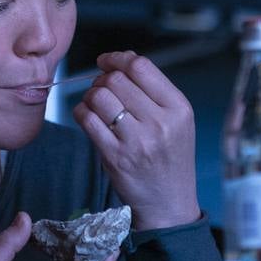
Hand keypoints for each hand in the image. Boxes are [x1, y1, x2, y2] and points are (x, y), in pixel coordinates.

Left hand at [73, 51, 201, 231]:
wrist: (169, 202)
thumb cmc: (170, 156)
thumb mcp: (177, 120)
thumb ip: (153, 90)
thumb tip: (121, 59)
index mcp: (178, 108)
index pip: (141, 67)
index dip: (117, 58)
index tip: (106, 61)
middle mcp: (160, 123)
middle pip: (116, 79)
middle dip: (102, 79)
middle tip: (103, 90)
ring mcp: (137, 141)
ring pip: (98, 96)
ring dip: (91, 96)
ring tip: (97, 105)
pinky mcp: (115, 157)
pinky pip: (86, 119)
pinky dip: (82, 112)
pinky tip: (89, 117)